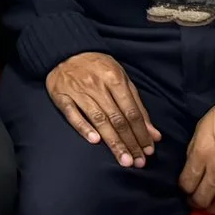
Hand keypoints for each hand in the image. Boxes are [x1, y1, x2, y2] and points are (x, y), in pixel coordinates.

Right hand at [45, 52, 159, 167]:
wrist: (66, 52)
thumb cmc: (98, 68)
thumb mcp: (121, 79)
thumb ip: (137, 106)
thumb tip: (154, 134)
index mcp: (114, 79)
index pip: (131, 112)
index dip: (141, 133)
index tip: (148, 151)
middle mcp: (96, 85)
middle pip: (116, 118)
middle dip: (129, 142)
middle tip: (138, 162)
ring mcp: (77, 90)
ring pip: (98, 119)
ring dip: (112, 142)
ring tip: (123, 159)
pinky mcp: (60, 95)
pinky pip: (72, 114)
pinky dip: (83, 127)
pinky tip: (95, 141)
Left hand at [179, 100, 214, 214]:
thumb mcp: (200, 130)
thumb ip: (194, 153)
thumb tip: (191, 171)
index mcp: (202, 155)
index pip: (187, 184)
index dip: (183, 190)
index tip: (185, 189)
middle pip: (202, 199)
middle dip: (195, 202)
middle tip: (194, 200)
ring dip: (212, 209)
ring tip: (209, 206)